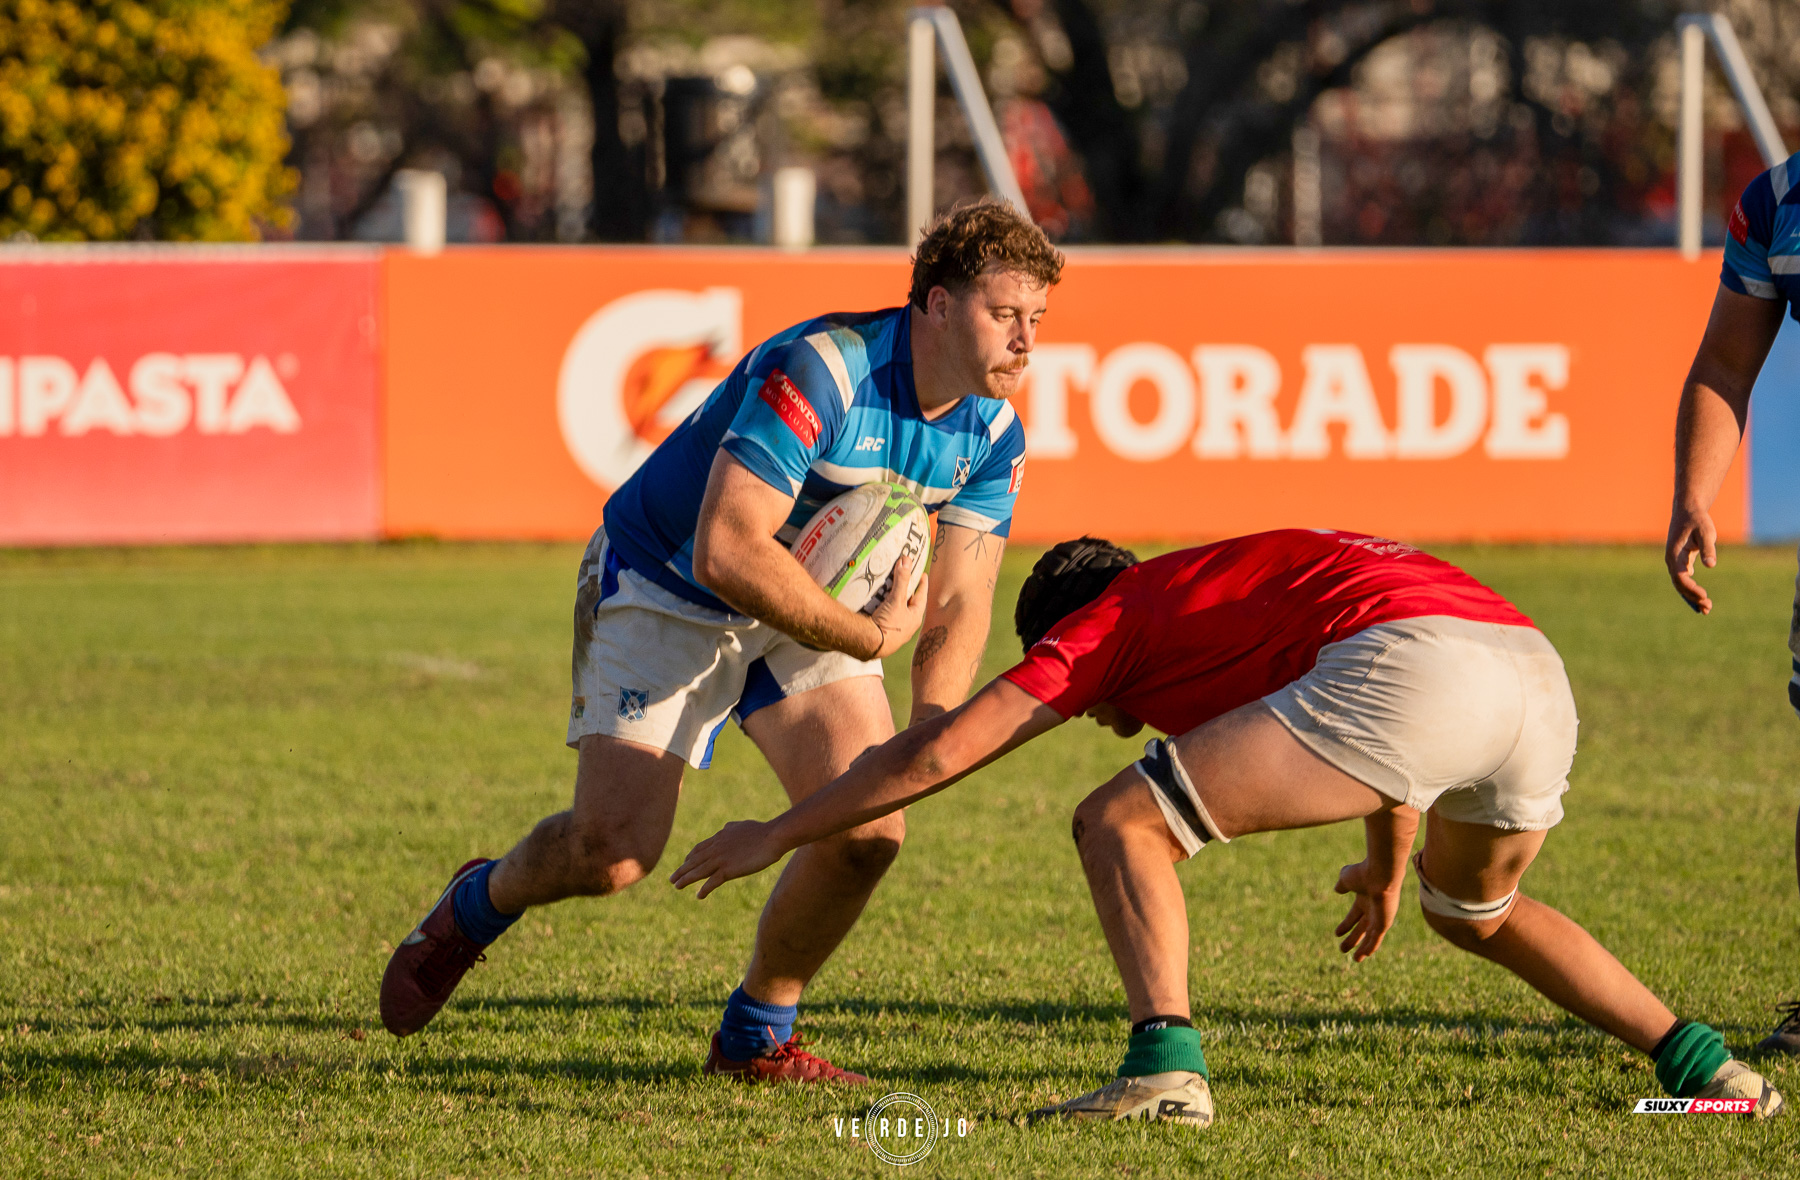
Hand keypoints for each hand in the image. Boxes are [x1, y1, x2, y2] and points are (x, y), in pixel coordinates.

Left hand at [669, 820, 785, 898]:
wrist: (773, 836)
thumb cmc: (762, 831)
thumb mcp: (741, 826)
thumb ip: (730, 828)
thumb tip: (725, 829)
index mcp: (719, 837)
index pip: (700, 849)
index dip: (690, 857)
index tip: (684, 863)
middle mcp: (716, 848)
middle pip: (694, 861)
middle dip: (682, 870)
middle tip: (671, 878)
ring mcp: (721, 859)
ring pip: (698, 871)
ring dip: (686, 880)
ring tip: (676, 886)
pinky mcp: (729, 870)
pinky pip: (712, 882)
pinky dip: (704, 889)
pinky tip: (699, 896)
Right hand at [867, 553, 927, 658]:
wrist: (870, 645)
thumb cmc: (888, 624)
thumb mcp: (897, 600)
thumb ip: (902, 581)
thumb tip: (906, 561)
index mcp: (915, 617)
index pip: (922, 596)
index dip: (922, 585)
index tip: (923, 574)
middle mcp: (908, 624)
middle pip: (910, 603)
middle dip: (908, 592)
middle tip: (907, 580)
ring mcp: (896, 629)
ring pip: (898, 611)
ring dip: (895, 600)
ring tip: (891, 589)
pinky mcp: (884, 633)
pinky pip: (887, 616)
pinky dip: (884, 608)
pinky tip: (878, 604)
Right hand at [1333, 859, 1402, 961]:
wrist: (1380, 873)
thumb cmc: (1363, 873)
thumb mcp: (1347, 878)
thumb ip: (1342, 884)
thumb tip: (1337, 889)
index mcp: (1364, 899)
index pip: (1354, 916)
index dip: (1345, 925)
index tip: (1336, 934)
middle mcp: (1373, 909)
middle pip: (1362, 929)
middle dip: (1352, 939)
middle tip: (1342, 949)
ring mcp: (1380, 917)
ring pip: (1370, 937)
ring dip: (1362, 948)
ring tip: (1355, 959)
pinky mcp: (1385, 922)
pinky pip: (1377, 938)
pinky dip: (1371, 947)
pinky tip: (1364, 955)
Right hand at [1664, 502, 1715, 614]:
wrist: (1688, 509)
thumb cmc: (1697, 520)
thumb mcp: (1705, 532)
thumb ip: (1708, 548)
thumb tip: (1711, 565)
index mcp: (1673, 555)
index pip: (1679, 577)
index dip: (1691, 588)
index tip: (1704, 596)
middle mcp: (1672, 560)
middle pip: (1679, 584)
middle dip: (1692, 597)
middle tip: (1708, 608)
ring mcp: (1676, 561)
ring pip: (1681, 583)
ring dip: (1692, 596)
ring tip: (1706, 608)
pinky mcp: (1682, 561)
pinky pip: (1685, 579)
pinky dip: (1692, 588)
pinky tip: (1701, 596)